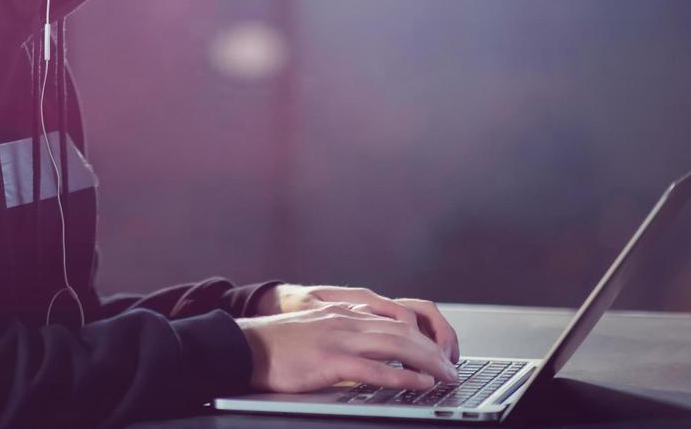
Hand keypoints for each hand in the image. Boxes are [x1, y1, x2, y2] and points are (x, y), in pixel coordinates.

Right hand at [236, 303, 459, 392]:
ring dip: (429, 362)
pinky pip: (375, 369)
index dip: (423, 337)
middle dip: (435, 350)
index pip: (394, 318)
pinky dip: (403, 376)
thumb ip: (342, 333)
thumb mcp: (314, 330)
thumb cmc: (275, 346)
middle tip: (453, 369)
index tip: (439, 354)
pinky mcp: (329, 361)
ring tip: (447, 377)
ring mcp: (337, 339)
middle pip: (403, 331)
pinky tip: (420, 383)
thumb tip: (370, 353)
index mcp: (341, 313)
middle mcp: (344, 320)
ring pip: (396, 346)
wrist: (243, 347)